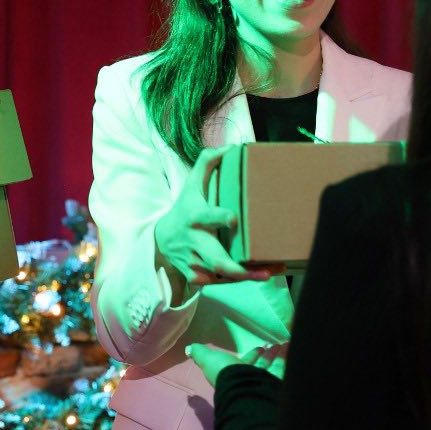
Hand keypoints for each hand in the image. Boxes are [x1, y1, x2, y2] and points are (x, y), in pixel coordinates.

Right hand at [153, 146, 282, 290]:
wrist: (161, 240)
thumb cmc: (184, 209)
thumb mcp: (190, 185)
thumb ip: (206, 164)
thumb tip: (229, 146)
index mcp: (195, 217)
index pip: (207, 217)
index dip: (219, 218)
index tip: (234, 218)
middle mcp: (195, 242)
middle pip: (215, 258)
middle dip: (236, 267)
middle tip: (262, 270)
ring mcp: (196, 262)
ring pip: (221, 275)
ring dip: (246, 276)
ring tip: (269, 273)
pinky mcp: (199, 276)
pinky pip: (220, 282)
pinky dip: (239, 281)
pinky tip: (261, 275)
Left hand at [186, 341, 285, 387]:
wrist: (242, 386)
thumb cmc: (226, 372)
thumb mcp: (208, 360)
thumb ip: (200, 354)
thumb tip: (189, 349)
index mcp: (235, 373)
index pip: (246, 362)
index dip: (252, 355)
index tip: (260, 347)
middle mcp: (250, 379)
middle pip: (260, 366)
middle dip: (266, 355)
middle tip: (273, 345)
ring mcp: (264, 382)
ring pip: (272, 367)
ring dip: (276, 355)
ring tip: (283, 344)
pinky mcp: (276, 382)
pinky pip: (283, 369)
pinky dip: (287, 359)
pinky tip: (291, 348)